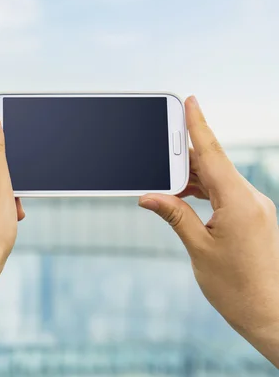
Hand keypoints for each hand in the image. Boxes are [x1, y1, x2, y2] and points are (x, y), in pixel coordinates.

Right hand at [139, 96, 278, 366]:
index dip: (199, 126)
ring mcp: (255, 208)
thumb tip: (149, 196)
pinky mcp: (254, 218)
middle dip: (187, 149)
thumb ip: (175, 216)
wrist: (271, 315)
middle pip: (215, 163)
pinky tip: (185, 194)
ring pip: (220, 178)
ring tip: (166, 174)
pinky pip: (226, 193)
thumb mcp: (198, 249)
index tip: (190, 101)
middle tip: (163, 136)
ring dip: (193, 174)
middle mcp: (251, 200)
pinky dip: (204, 190)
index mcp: (238, 203)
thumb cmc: (236, 288)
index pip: (213, 155)